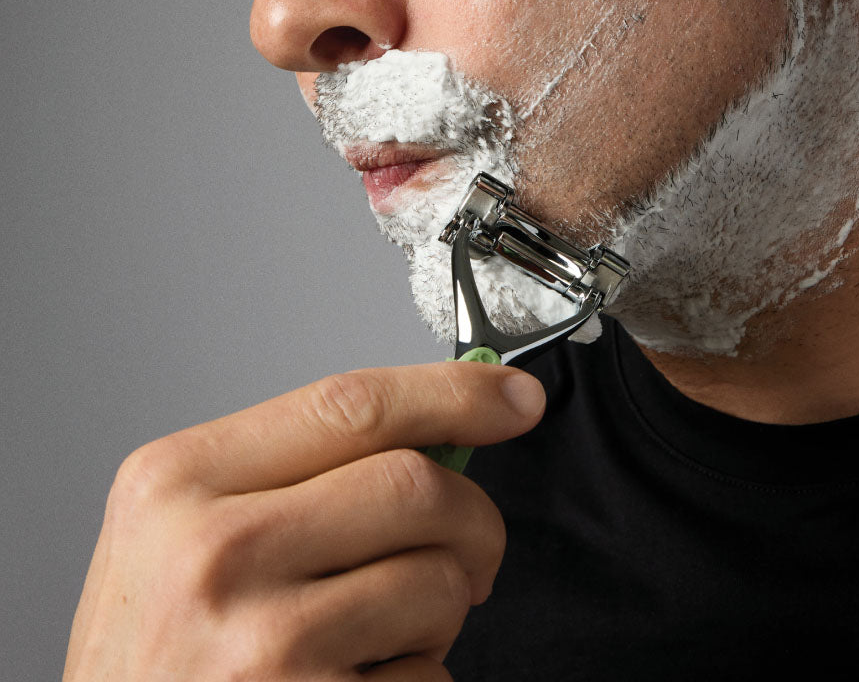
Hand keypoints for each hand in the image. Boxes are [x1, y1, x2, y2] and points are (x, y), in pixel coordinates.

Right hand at [63, 361, 545, 679]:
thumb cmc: (158, 655)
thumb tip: (444, 428)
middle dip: (472, 518)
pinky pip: (432, 674)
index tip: (514, 398)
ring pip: (439, 580)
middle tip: (467, 551)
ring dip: (444, 609)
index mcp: (178, 483)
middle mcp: (213, 555)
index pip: (352, 404)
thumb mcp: (184, 533)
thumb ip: (300, 471)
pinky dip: (423, 675)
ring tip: (385, 632)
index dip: (454, 392)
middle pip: (414, 484)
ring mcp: (261, 646)